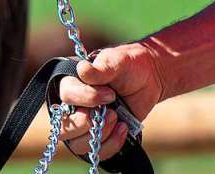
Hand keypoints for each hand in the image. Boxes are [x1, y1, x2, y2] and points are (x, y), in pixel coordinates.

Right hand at [57, 41, 164, 158]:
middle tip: (111, 113)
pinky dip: (111, 144)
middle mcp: (75, 106)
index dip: (87, 98)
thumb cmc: (129, 65)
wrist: (150, 78)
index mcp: (74, 84)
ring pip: (78, 145)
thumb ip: (100, 69)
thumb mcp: (116, 62)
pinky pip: (97, 153)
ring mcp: (87, 125)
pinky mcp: (101, 137)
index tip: (111, 94)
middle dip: (87, 124)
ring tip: (117, 119)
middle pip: (64, 128)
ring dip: (101, 135)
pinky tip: (123, 128)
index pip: (67, 96)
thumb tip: (82, 69)